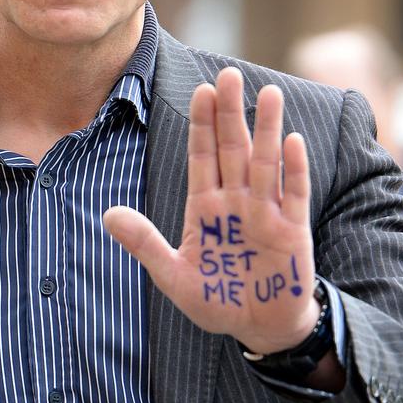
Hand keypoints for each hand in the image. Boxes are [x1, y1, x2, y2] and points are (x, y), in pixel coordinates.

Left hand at [103, 67, 319, 353]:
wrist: (259, 328)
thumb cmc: (216, 300)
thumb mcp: (173, 276)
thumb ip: (145, 244)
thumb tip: (108, 214)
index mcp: (205, 207)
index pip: (202, 156)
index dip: (202, 124)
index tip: (201, 90)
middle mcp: (236, 202)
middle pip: (233, 149)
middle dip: (230, 113)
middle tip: (229, 74)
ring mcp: (266, 213)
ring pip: (265, 163)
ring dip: (267, 129)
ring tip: (269, 93)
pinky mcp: (292, 230)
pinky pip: (294, 194)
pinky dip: (293, 170)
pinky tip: (291, 141)